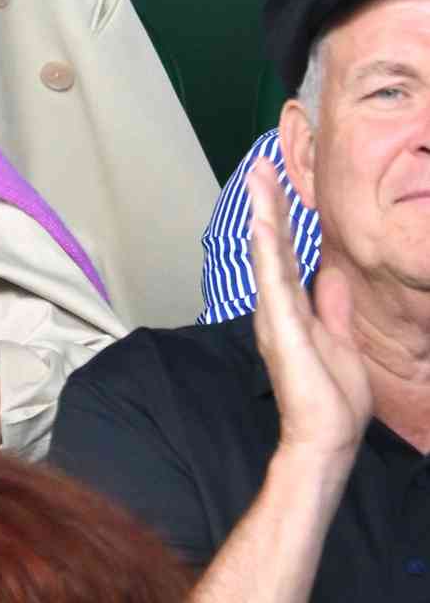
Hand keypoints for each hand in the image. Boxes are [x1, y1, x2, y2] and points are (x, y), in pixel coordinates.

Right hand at [247, 161, 371, 458]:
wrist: (326, 439)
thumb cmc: (332, 399)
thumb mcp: (340, 342)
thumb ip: (332, 307)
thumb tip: (332, 274)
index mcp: (292, 308)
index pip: (286, 253)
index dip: (283, 217)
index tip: (280, 182)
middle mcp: (277, 306)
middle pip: (273, 245)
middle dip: (269, 203)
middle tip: (263, 162)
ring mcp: (276, 315)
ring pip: (269, 254)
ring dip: (265, 214)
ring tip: (261, 177)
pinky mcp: (281, 328)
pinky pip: (274, 282)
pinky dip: (268, 251)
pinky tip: (264, 225)